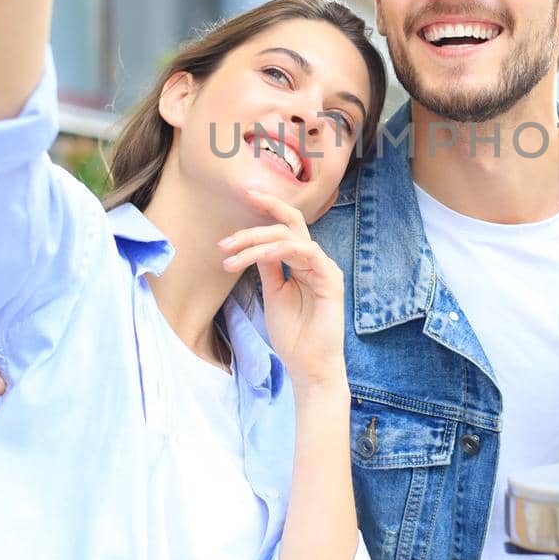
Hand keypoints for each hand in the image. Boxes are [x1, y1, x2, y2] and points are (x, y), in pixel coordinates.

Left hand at [218, 189, 346, 391]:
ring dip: (256, 242)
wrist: (309, 366)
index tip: (246, 193)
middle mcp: (316, 260)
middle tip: (228, 232)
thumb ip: (269, 268)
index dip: (268, 208)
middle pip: (290, 224)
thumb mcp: (274, 294)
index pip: (287, 227)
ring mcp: (325, 268)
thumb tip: (255, 246)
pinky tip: (257, 256)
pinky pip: (304, 253)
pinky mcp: (330, 280)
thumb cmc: (293, 334)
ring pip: (290, 237)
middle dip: (259, 219)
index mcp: (304, 262)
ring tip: (230, 257)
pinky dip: (278, 250)